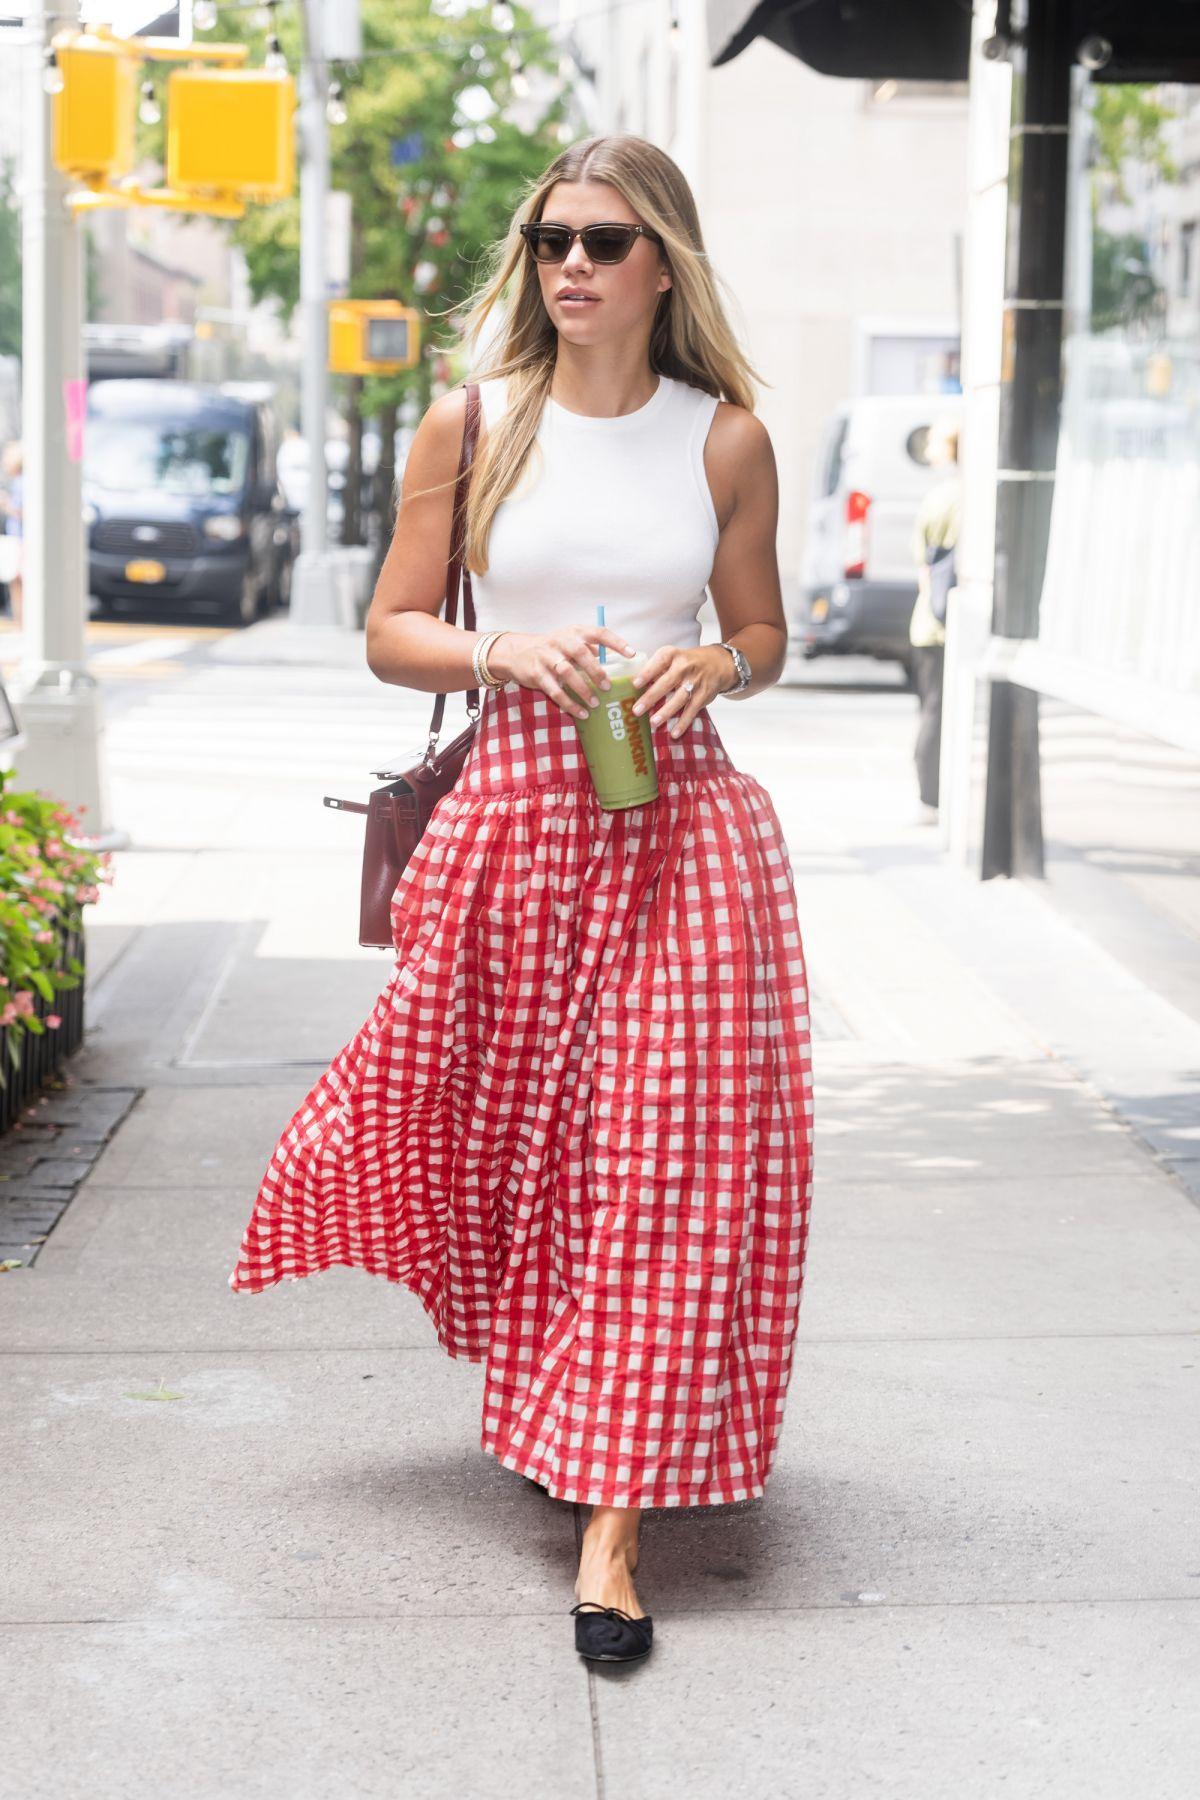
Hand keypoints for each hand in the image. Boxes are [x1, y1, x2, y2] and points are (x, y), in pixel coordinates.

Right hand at [487, 625, 638, 721]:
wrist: (516, 652)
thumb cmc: (551, 648)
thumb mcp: (569, 641)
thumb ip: (590, 649)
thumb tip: (616, 662)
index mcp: (574, 632)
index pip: (598, 633)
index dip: (616, 642)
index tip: (631, 654)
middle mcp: (560, 641)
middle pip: (581, 653)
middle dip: (596, 670)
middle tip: (608, 687)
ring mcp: (546, 657)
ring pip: (567, 672)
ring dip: (582, 689)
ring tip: (595, 703)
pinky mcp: (536, 674)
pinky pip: (555, 690)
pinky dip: (569, 703)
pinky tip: (581, 713)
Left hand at [629, 644, 734, 736]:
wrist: (718, 663)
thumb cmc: (686, 662)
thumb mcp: (672, 657)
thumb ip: (655, 669)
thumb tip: (631, 686)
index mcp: (673, 654)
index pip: (658, 662)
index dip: (647, 673)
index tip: (634, 684)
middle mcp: (684, 666)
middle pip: (666, 683)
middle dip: (651, 698)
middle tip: (637, 710)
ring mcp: (695, 681)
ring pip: (679, 698)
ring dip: (666, 712)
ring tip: (653, 723)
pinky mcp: (703, 695)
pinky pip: (692, 710)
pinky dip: (683, 722)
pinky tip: (674, 733)